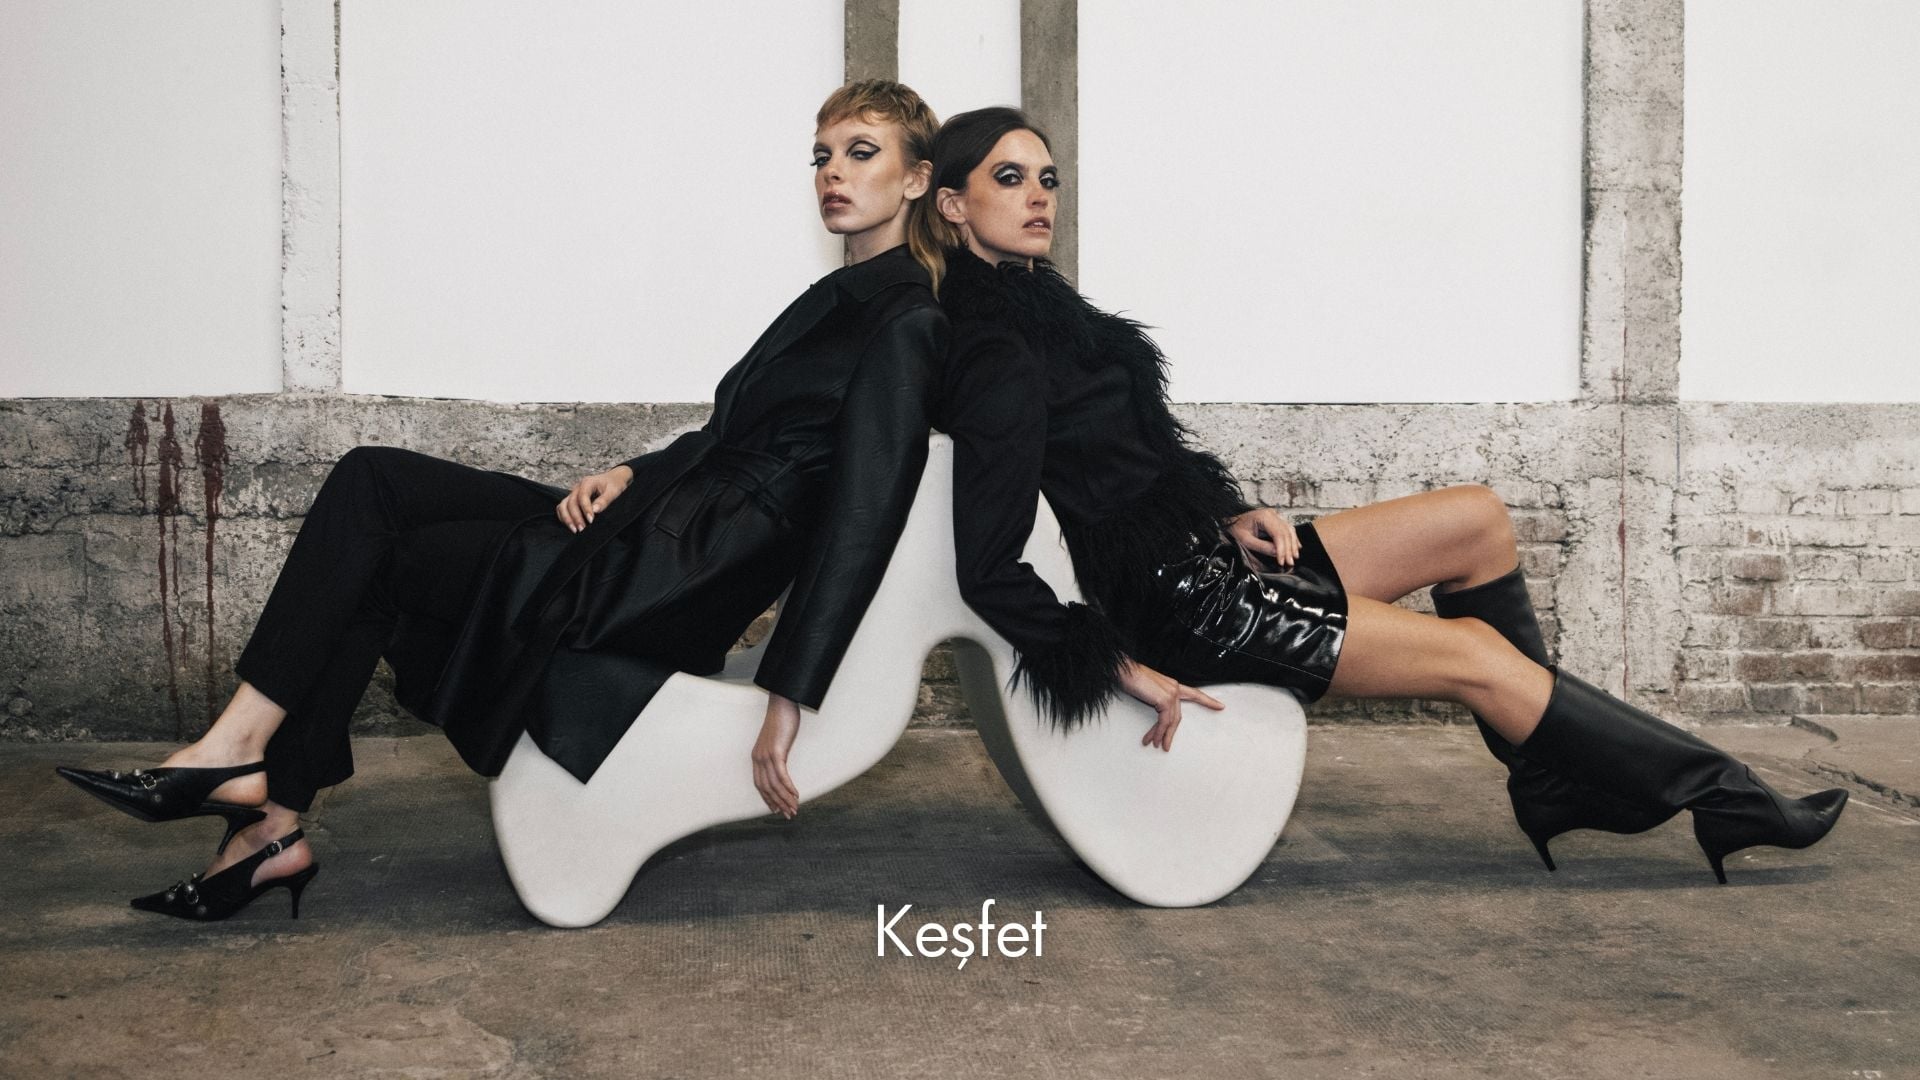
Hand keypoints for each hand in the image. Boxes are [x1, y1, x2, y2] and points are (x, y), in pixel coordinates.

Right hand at [556, 465, 632, 532]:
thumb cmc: (614, 485)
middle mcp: (577, 487)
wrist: (613, 479)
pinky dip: (564, 517)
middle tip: (582, 529)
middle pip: (570, 502)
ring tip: (575, 530)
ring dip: (567, 518)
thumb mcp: (614, 491)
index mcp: (587, 482)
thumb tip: (595, 511)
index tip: (591, 520)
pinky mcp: (572, 500)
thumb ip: (604, 500)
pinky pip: (562, 509)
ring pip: (563, 506)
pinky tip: (571, 526)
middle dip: (575, 517)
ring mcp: (573, 494)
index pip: (582, 496)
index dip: (585, 509)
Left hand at [752, 693, 801, 818]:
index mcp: (756, 757)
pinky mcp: (776, 752)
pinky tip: (795, 794)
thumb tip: (782, 766)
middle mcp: (758, 758)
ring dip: (785, 799)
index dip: (768, 799)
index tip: (776, 809)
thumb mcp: (777, 741)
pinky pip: (782, 775)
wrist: (781, 704)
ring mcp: (766, 756)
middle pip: (766, 788)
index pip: (760, 784)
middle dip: (778, 803)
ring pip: (774, 785)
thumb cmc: (781, 720)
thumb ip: (777, 755)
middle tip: (789, 814)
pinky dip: (789, 787)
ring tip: (795, 808)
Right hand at [1118, 659, 1224, 752]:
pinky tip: (1153, 738)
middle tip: (1164, 745)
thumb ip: (1156, 699)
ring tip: (1157, 745)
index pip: (1194, 694)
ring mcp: (1171, 694)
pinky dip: (1158, 731)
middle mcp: (1174, 688)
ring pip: (1171, 721)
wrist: (1124, 671)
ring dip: (1162, 735)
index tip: (1220, 706)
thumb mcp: (1148, 690)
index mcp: (1172, 685)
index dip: (1208, 701)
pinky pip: (1164, 721)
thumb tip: (1157, 714)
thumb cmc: (1132, 678)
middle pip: (1177, 716)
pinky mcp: (1164, 700)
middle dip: (1170, 733)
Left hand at [1226, 506, 1299, 568]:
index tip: (1282, 561)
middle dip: (1289, 549)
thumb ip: (1261, 547)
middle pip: (1286, 532)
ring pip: (1290, 530)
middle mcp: (1272, 514)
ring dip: (1293, 544)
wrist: (1231, 521)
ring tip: (1293, 557)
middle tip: (1289, 562)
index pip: (1278, 534)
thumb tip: (1276, 553)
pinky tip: (1296, 547)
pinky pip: (1288, 529)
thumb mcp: (1245, 540)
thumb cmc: (1236, 528)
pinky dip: (1292, 539)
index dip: (1282, 549)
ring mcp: (1275, 516)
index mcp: (1264, 516)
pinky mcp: (1276, 520)